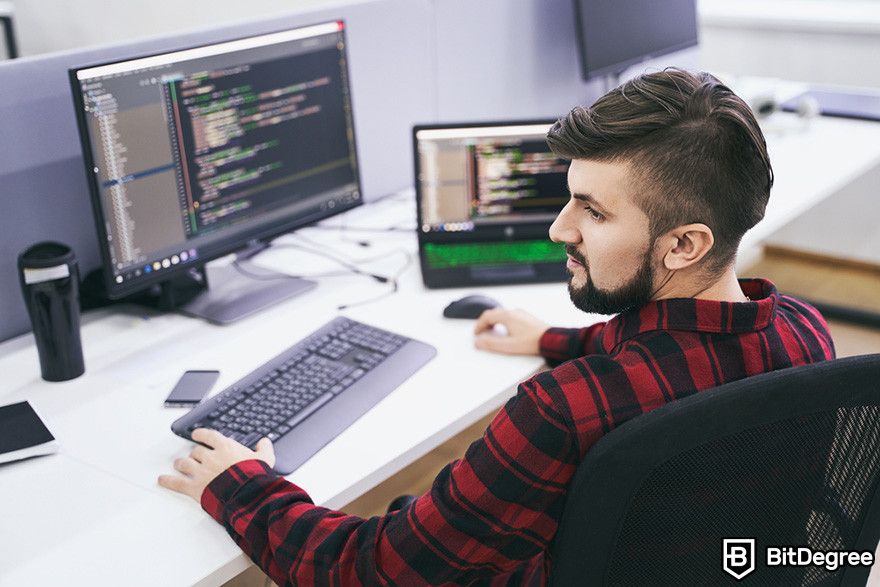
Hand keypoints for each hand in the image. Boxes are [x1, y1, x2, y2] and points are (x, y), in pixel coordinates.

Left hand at [158, 428, 275, 502]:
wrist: (246, 493)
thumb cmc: (254, 476)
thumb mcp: (265, 459)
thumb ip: (264, 449)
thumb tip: (265, 442)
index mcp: (225, 447)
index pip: (209, 436)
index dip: (201, 434)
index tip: (197, 434)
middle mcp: (210, 457)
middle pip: (196, 451)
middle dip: (194, 454)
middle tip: (194, 456)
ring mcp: (201, 472)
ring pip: (184, 463)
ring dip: (181, 464)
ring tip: (179, 464)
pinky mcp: (194, 487)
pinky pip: (177, 483)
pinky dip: (168, 481)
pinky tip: (162, 480)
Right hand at [473, 308, 548, 355]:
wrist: (552, 340)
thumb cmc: (533, 342)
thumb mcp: (508, 346)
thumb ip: (491, 344)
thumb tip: (478, 342)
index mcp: (507, 316)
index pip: (487, 316)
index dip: (479, 325)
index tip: (477, 333)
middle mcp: (514, 312)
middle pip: (494, 314)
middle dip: (486, 323)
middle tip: (483, 333)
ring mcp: (522, 314)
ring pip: (503, 314)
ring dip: (495, 323)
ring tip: (494, 333)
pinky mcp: (528, 318)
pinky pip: (511, 317)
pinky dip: (504, 323)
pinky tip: (508, 332)